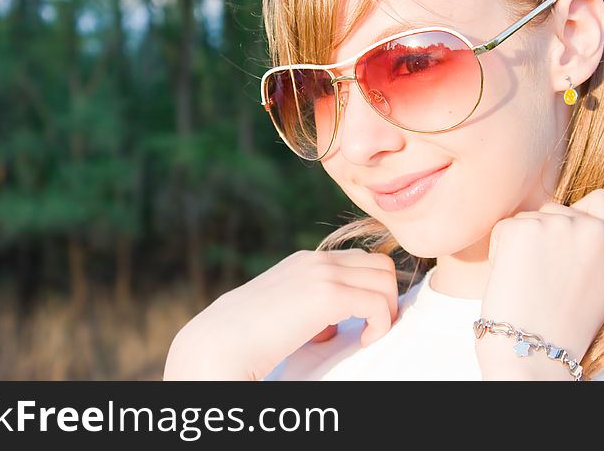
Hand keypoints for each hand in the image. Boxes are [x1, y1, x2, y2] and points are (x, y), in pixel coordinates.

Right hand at [163, 248, 398, 380]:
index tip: (361, 322)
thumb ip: (308, 312)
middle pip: (380, 264)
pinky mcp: (327, 294)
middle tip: (372, 328)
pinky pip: (378, 303)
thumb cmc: (246, 340)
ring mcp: (322, 273)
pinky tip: (363, 342)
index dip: (370, 290)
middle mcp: (315, 259)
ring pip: (386, 278)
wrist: (218, 344)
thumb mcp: (281, 314)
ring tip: (367, 335)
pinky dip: (380, 324)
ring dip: (386, 309)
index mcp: (304, 261)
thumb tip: (332, 328)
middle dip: (385, 296)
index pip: (360, 261)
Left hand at [477, 188, 603, 377]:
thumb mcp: (597, 280)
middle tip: (544, 276)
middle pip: (558, 208)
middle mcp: (594, 230)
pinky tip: (512, 278)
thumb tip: (568, 214)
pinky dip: (500, 249)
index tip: (567, 241)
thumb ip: (591, 245)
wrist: (534, 353)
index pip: (602, 200)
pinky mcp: (523, 229)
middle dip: (545, 232)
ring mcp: (558, 225)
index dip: (580, 214)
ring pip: (530, 217)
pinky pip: (504, 227)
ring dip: (523, 241)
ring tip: (530, 281)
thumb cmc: (561, 324)